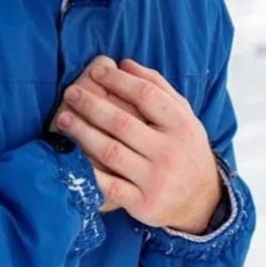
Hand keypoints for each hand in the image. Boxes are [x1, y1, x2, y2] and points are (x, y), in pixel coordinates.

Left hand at [54, 57, 220, 232]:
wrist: (201, 202)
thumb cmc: (183, 149)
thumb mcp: (182, 117)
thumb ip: (158, 88)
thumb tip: (124, 63)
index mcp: (182, 126)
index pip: (147, 96)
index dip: (118, 81)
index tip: (97, 71)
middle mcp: (170, 152)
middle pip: (122, 123)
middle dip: (91, 105)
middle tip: (70, 93)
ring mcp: (156, 179)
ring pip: (110, 152)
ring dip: (82, 133)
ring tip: (64, 118)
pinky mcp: (143, 203)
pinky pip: (109, 186)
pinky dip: (88, 171)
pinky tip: (70, 156)